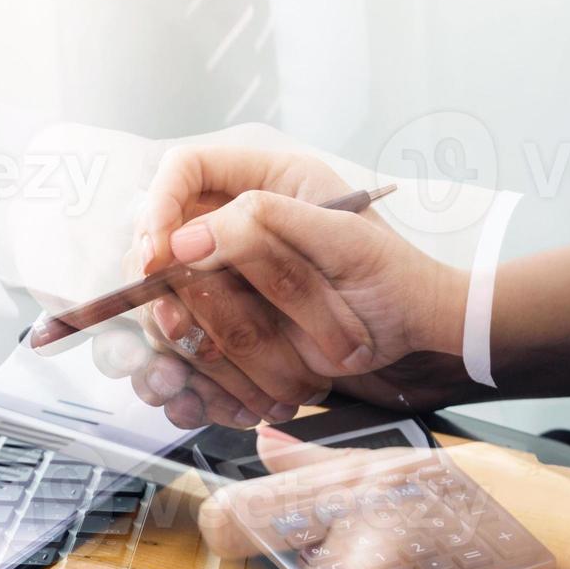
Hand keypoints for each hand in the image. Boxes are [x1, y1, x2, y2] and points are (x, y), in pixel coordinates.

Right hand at [123, 139, 470, 427]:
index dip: (159, 208)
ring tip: (191, 371)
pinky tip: (196, 397)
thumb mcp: (341, 241)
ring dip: (174, 339)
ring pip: (164, 299)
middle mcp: (233, 224)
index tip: (157, 255)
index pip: (183, 171)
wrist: (412, 331)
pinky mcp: (226, 321)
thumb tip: (186, 241)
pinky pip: (182, 346)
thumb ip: (267, 227)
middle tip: (175, 324)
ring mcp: (225, 275)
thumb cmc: (393, 275)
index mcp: (261, 180)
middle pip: (159, 242)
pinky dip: (184, 377)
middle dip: (161, 290)